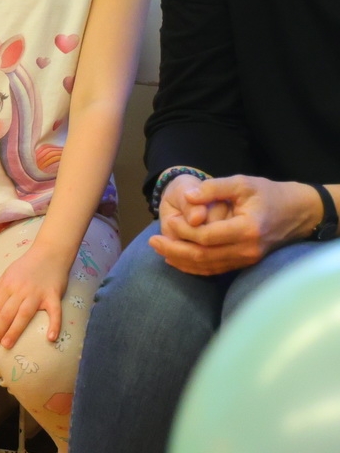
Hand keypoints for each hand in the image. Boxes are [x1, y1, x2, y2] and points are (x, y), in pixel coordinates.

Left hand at [0, 247, 68, 349]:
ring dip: (15, 330)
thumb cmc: (26, 266)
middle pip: (7, 313)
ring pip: (24, 314)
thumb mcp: (5, 276)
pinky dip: (54, 324)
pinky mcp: (54, 295)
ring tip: (7, 344)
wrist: (50, 252)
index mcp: (7, 285)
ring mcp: (38, 293)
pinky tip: (51, 338)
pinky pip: (55, 312)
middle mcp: (20, 290)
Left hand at [149, 175, 322, 275]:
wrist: (299, 212)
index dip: (183, 231)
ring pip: (208, 266)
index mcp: (247, 229)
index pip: (206, 237)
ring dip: (181, 260)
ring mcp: (247, 259)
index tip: (169, 221)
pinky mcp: (245, 263)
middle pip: (203, 256)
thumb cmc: (270, 194)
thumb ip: (213, 188)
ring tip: (159, 250)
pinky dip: (194, 266)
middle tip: (152, 241)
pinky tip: (177, 259)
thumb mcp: (242, 183)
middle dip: (174, 250)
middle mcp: (247, 249)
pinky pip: (216, 269)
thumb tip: (187, 196)